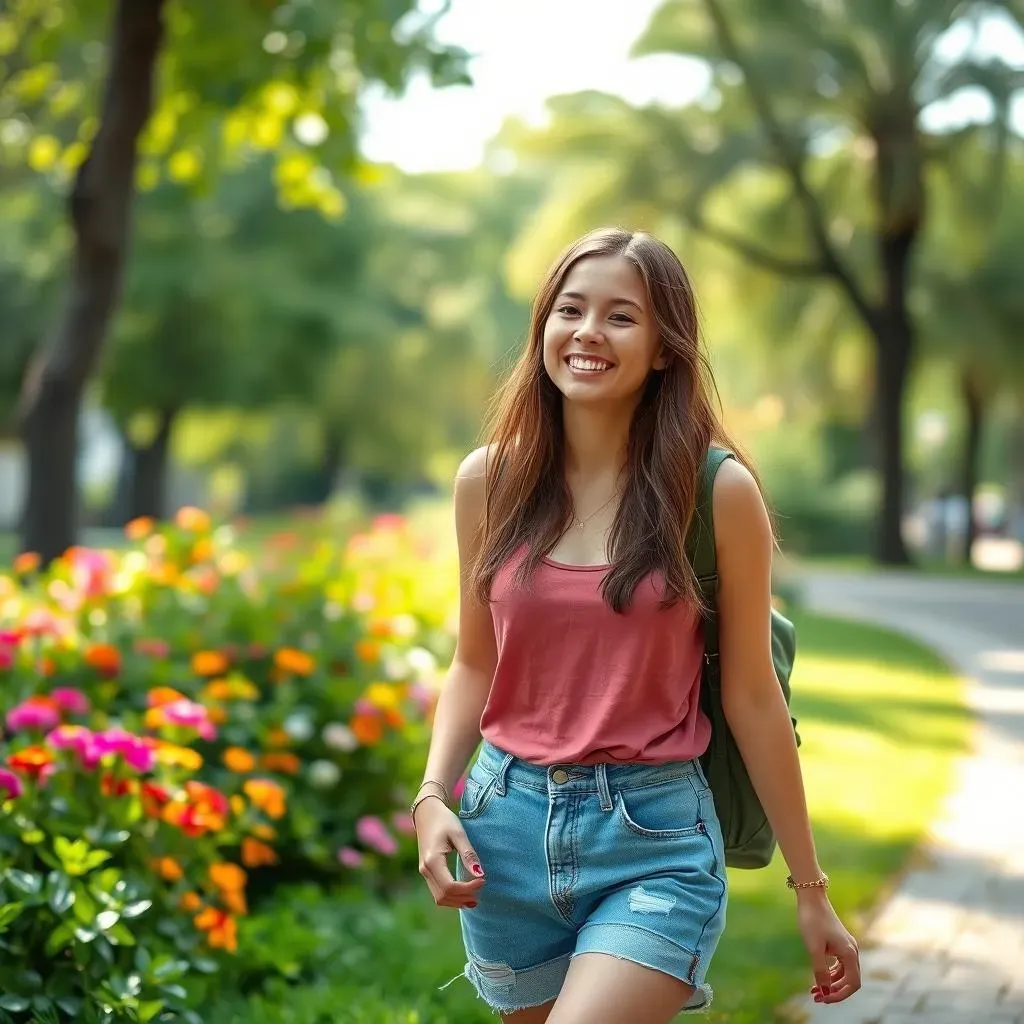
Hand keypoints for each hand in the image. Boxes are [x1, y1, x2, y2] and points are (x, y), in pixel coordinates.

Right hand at [415, 795, 485, 909]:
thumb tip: (480, 874)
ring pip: (439, 898)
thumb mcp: (459, 834)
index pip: (450, 886)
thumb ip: (468, 854)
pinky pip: (437, 892)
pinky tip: (464, 893)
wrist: (426, 813)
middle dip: (463, 897)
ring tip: (475, 896)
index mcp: (432, 861)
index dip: (468, 888)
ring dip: (457, 901)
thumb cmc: (444, 821)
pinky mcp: (426, 872)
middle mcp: (425, 870)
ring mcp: (424, 872)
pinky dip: (451, 897)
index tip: (483, 879)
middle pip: (444, 896)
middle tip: (481, 887)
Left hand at [796, 890, 861, 1003]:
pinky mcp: (839, 942)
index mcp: (850, 953)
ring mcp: (846, 945)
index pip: (852, 983)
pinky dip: (830, 972)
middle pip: (849, 980)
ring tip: (814, 990)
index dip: (840, 995)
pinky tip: (818, 976)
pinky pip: (839, 964)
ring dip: (831, 983)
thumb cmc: (812, 920)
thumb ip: (820, 971)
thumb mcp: (814, 948)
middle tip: (816, 997)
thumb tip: (825, 992)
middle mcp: (852, 950)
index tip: (823, 999)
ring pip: (843, 972)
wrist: (811, 897)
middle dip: (834, 991)